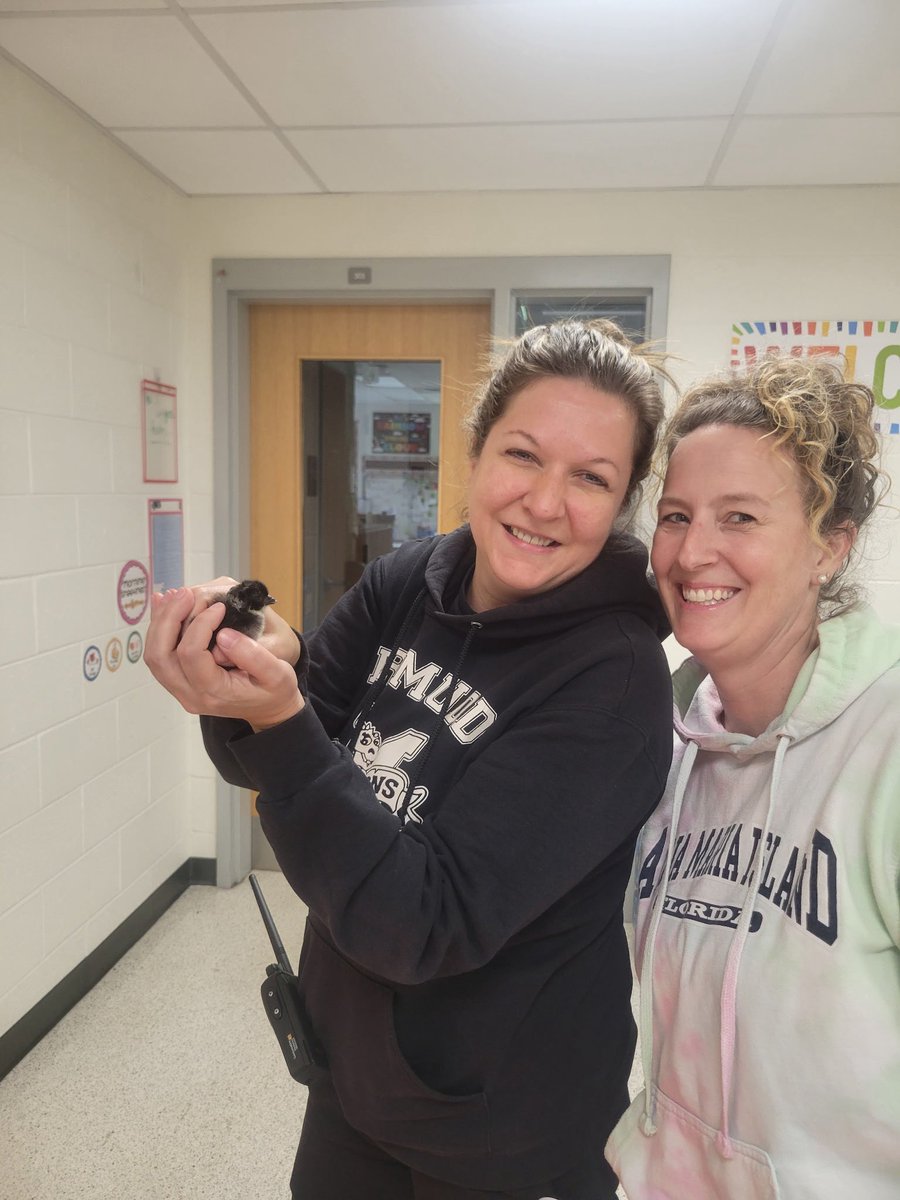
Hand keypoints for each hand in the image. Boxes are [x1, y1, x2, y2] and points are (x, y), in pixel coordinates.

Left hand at [144, 587, 303, 730]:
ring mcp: (181, 690)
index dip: (200, 624)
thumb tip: (223, 634)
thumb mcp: (278, 674)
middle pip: (161, 655)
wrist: (269, 710)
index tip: (219, 607)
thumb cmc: (275, 691)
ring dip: (160, 622)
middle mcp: (191, 695)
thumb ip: (254, 656)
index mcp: (215, 692)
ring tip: (174, 596)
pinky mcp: (179, 682)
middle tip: (185, 594)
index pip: (191, 654)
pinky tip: (164, 605)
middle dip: (169, 618)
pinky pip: (159, 656)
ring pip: (154, 655)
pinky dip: (159, 629)